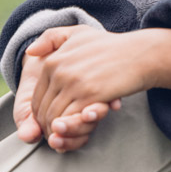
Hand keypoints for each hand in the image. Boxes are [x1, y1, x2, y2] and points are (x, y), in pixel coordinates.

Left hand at [13, 26, 170, 151]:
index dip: (39, 114)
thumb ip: (51, 38)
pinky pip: (72, 119)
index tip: (47, 122)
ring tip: (63, 138)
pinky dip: (71, 129)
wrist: (139, 54)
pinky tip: (77, 130)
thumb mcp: (78, 34)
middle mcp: (59, 71)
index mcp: (52, 61)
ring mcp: (74, 83)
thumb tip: (30, 53)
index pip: (36, 96)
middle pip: (43, 109)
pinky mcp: (91, 95)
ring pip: (55, 117)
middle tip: (54, 136)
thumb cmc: (109, 46)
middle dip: (46, 126)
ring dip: (57, 131)